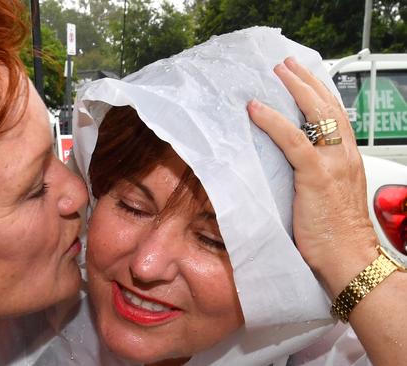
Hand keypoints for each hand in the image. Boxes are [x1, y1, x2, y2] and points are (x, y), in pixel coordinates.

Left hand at [246, 57, 378, 296]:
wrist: (350, 260)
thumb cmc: (335, 238)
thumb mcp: (327, 199)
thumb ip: (313, 179)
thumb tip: (285, 170)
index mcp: (347, 160)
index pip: (336, 117)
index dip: (319, 95)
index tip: (303, 80)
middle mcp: (344, 156)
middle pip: (328, 107)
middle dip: (306, 81)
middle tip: (286, 65)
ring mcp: (333, 164)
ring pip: (316, 114)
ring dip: (294, 89)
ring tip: (277, 72)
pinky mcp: (316, 176)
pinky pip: (293, 140)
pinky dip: (273, 121)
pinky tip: (256, 108)